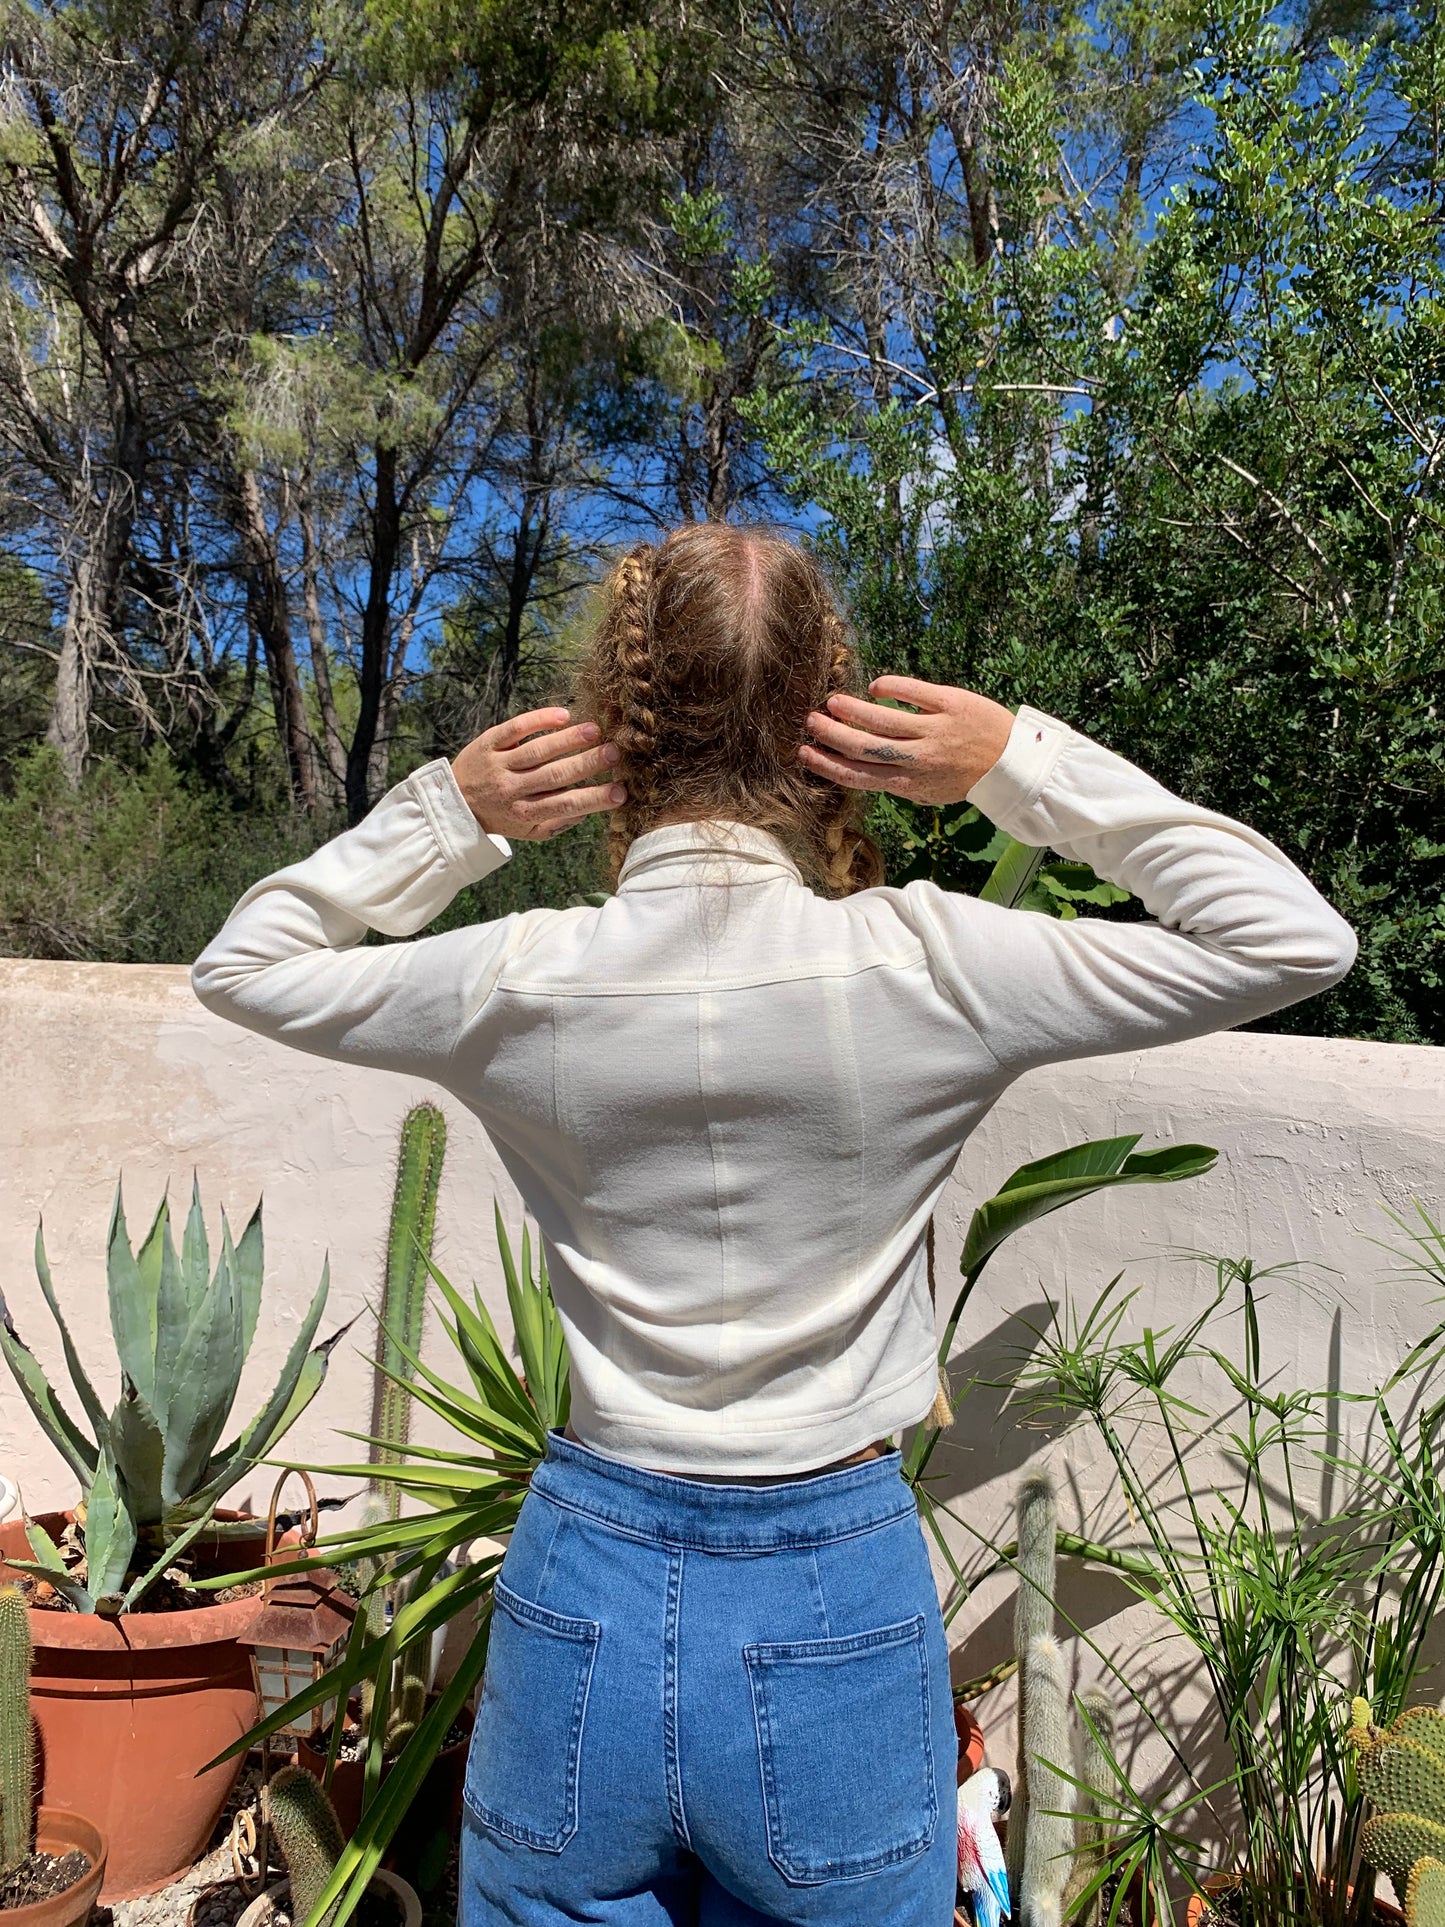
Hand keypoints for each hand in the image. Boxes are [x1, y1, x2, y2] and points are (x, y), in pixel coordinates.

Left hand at [451, 707, 625, 840]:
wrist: (456, 801)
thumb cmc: (503, 816)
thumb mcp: (529, 831)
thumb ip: (559, 823)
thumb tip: (591, 809)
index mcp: (526, 813)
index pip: (566, 805)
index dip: (595, 799)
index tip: (621, 792)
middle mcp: (512, 789)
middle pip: (555, 775)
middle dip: (587, 764)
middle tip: (615, 753)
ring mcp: (499, 764)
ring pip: (537, 750)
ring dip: (568, 739)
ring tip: (595, 730)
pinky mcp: (488, 742)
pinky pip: (514, 729)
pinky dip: (538, 720)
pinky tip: (563, 715)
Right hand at [798, 676, 1014, 803]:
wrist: (1014, 762)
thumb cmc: (968, 777)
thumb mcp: (930, 790)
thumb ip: (898, 781)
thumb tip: (860, 770)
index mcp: (910, 784)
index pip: (859, 776)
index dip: (828, 764)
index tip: (805, 753)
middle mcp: (919, 760)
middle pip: (864, 747)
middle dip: (832, 734)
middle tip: (811, 721)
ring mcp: (936, 731)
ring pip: (883, 719)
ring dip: (852, 710)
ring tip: (833, 701)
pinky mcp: (952, 704)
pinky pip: (913, 692)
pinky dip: (889, 687)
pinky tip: (875, 687)